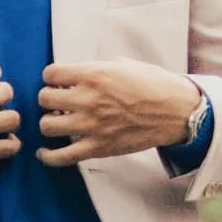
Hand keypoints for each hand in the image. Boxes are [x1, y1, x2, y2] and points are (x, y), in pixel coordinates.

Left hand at [38, 60, 202, 165]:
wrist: (177, 112)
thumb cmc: (155, 86)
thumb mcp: (124, 64)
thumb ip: (97, 69)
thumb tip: (78, 74)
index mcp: (94, 74)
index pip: (50, 74)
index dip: (52, 78)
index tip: (58, 83)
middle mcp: (88, 99)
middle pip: (44, 99)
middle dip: (49, 99)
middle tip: (58, 102)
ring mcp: (91, 125)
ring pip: (47, 126)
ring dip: (49, 123)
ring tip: (58, 122)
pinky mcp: (97, 148)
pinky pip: (60, 157)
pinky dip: (48, 156)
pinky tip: (45, 152)